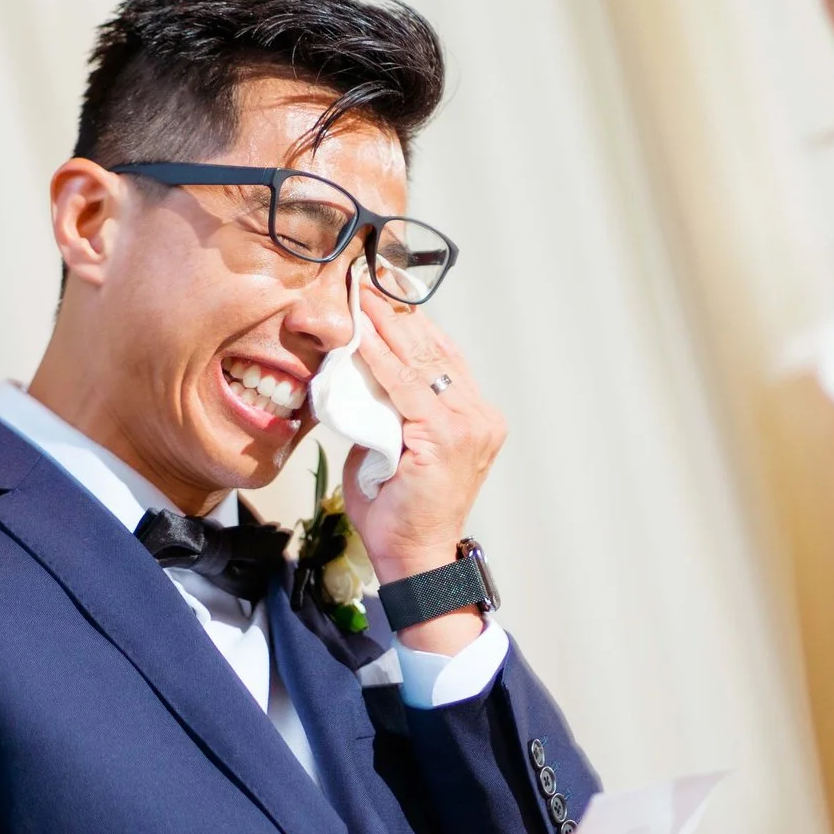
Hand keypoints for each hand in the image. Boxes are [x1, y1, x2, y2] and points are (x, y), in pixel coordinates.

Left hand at [342, 290, 505, 588]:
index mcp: (475, 416)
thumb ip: (386, 409)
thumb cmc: (398, 510)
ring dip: (385, 324)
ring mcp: (466, 425)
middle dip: (396, 311)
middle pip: (433, 350)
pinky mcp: (445, 436)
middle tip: (365, 276)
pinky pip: (403, 386)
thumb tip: (355, 374)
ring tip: (357, 292)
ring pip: (419, 361)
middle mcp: (478, 416)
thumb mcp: (394, 445)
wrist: (412, 557)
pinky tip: (358, 333)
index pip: (442, 356)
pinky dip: (378, 356)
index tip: (384, 288)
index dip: (413, 321)